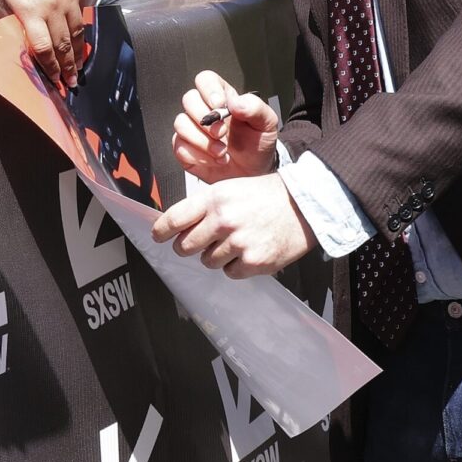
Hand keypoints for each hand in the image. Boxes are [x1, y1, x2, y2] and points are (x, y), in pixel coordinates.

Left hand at [0, 0, 86, 87]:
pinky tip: (79, 44)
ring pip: (76, 33)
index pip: (42, 47)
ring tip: (78, 69)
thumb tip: (24, 44)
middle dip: (67, 67)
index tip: (54, 80)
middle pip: (62, 44)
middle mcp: (51, 5)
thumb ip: (14, 19)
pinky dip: (80, 33)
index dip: (49, 67)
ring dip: (77, 54)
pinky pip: (80, 17)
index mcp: (29, 9)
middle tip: (71, 83)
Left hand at [149, 174, 315, 278]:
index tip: (158, 236)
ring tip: (236, 241)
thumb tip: (179, 225)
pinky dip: (236, 266)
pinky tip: (248, 251)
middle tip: (200, 243)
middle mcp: (223, 221)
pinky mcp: (254, 262)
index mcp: (214, 199)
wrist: (304, 205)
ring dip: (217, 255)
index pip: (175, 219)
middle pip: (185, 246)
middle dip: (188, 247)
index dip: (162, 230)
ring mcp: (238, 243)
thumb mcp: (230, 188)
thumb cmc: (266, 195)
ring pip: (208, 261)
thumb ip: (205, 206)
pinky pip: (230, 273)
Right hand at [171, 71, 278, 181]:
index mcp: (223, 98)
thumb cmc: (258, 144)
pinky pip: (180, 147)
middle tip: (222, 133)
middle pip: (188, 99)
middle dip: (205, 119)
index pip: (205, 80)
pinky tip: (215, 160)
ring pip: (181, 124)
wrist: (254, 173)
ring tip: (222, 152)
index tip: (220, 106)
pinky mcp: (186, 149)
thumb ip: (255, 108)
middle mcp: (204, 111)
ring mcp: (193, 130)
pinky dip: (199, 156)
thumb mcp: (267, 123)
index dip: (209, 89)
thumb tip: (235, 102)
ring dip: (202, 141)